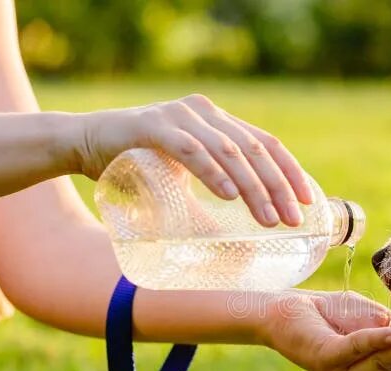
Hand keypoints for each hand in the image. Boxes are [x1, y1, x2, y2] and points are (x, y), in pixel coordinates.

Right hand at [73, 94, 312, 226]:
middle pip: (254, 149)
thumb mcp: (188, 179)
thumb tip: (250, 237)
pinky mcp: (152, 126)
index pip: (266, 144)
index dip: (291, 172)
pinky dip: (213, 173)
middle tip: (292, 219)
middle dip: (278, 187)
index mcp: (219, 122)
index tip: (307, 202)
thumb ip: (217, 190)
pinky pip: (191, 149)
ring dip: (253, 188)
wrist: (83, 145)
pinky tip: (230, 197)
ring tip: (268, 218)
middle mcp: (205, 113)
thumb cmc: (139, 167)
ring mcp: (179, 116)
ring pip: (229, 151)